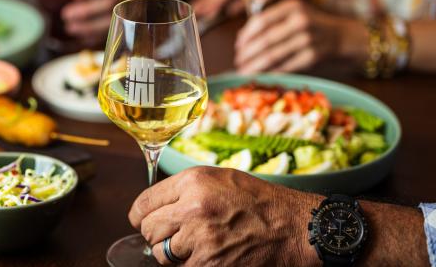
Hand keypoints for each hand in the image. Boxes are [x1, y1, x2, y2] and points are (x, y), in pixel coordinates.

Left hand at [61, 0, 142, 46]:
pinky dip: (98, 36)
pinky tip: (83, 37)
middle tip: (66, 15)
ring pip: (112, 20)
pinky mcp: (136, 23)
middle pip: (109, 3)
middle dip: (86, 11)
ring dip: (88, 26)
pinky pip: (116, 32)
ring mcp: (136, 9)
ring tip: (70, 27)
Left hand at [128, 166, 318, 265]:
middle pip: (149, 230)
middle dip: (157, 234)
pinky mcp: (209, 265)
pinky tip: (208, 256)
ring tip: (195, 245)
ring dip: (173, 254)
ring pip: (161, 254)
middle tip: (174, 235)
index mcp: (192, 182)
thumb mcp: (218, 179)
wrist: (294, 227)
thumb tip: (155, 205)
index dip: (141, 215)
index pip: (143, 203)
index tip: (143, 220)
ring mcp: (200, 240)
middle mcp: (192, 209)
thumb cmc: (259, 202)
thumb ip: (184, 189)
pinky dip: (190, 265)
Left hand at [234, 0, 349, 73]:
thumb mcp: (293, 12)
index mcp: (292, 6)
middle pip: (265, 40)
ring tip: (244, 71)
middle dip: (247, 53)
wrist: (341, 36)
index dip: (245, 35)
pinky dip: (270, 72)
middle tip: (237, 61)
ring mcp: (308, 39)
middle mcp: (300, 21)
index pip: (261, 20)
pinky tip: (261, 75)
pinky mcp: (312, 56)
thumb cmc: (309, 23)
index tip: (237, 45)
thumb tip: (242, 38)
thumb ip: (271, 19)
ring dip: (255, 66)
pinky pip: (285, 66)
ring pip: (273, 56)